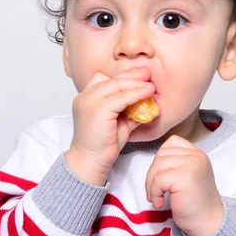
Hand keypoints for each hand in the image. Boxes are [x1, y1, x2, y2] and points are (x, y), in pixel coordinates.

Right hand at [66, 68, 154, 185]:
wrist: (90, 162)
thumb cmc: (103, 145)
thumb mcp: (119, 123)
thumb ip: (129, 110)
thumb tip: (148, 102)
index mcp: (86, 98)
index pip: (105, 79)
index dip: (123, 76)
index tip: (140, 75)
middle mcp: (85, 96)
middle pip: (112, 79)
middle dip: (132, 75)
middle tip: (148, 73)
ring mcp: (89, 101)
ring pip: (117, 85)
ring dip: (136, 84)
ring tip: (151, 86)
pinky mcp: (98, 109)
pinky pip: (122, 97)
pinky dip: (136, 94)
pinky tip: (148, 93)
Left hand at [145, 135, 224, 235]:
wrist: (208, 222)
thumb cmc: (194, 202)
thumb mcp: (189, 174)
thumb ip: (177, 162)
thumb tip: (155, 161)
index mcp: (197, 153)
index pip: (171, 143)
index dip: (161, 159)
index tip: (162, 177)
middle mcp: (196, 155)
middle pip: (161, 155)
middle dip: (152, 174)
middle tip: (155, 191)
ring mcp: (191, 165)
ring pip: (157, 166)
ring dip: (151, 185)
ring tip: (156, 198)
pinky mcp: (184, 177)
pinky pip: (158, 180)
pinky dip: (154, 193)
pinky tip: (160, 203)